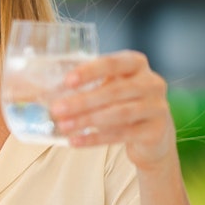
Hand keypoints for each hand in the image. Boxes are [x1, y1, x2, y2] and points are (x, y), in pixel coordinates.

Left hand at [49, 50, 175, 169]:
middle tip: (56, 109)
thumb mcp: (110, 88)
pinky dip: (95, 138)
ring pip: (118, 113)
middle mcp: (152, 83)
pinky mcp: (155, 130)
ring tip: (64, 126)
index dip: (90, 72)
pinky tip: (75, 141)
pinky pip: (121, 135)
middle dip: (82, 101)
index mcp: (137, 64)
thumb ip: (88, 86)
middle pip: (114, 91)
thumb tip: (48, 93)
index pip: (112, 63)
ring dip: (87, 120)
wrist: (154, 135)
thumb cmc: (124, 103)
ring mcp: (157, 107)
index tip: (67, 81)